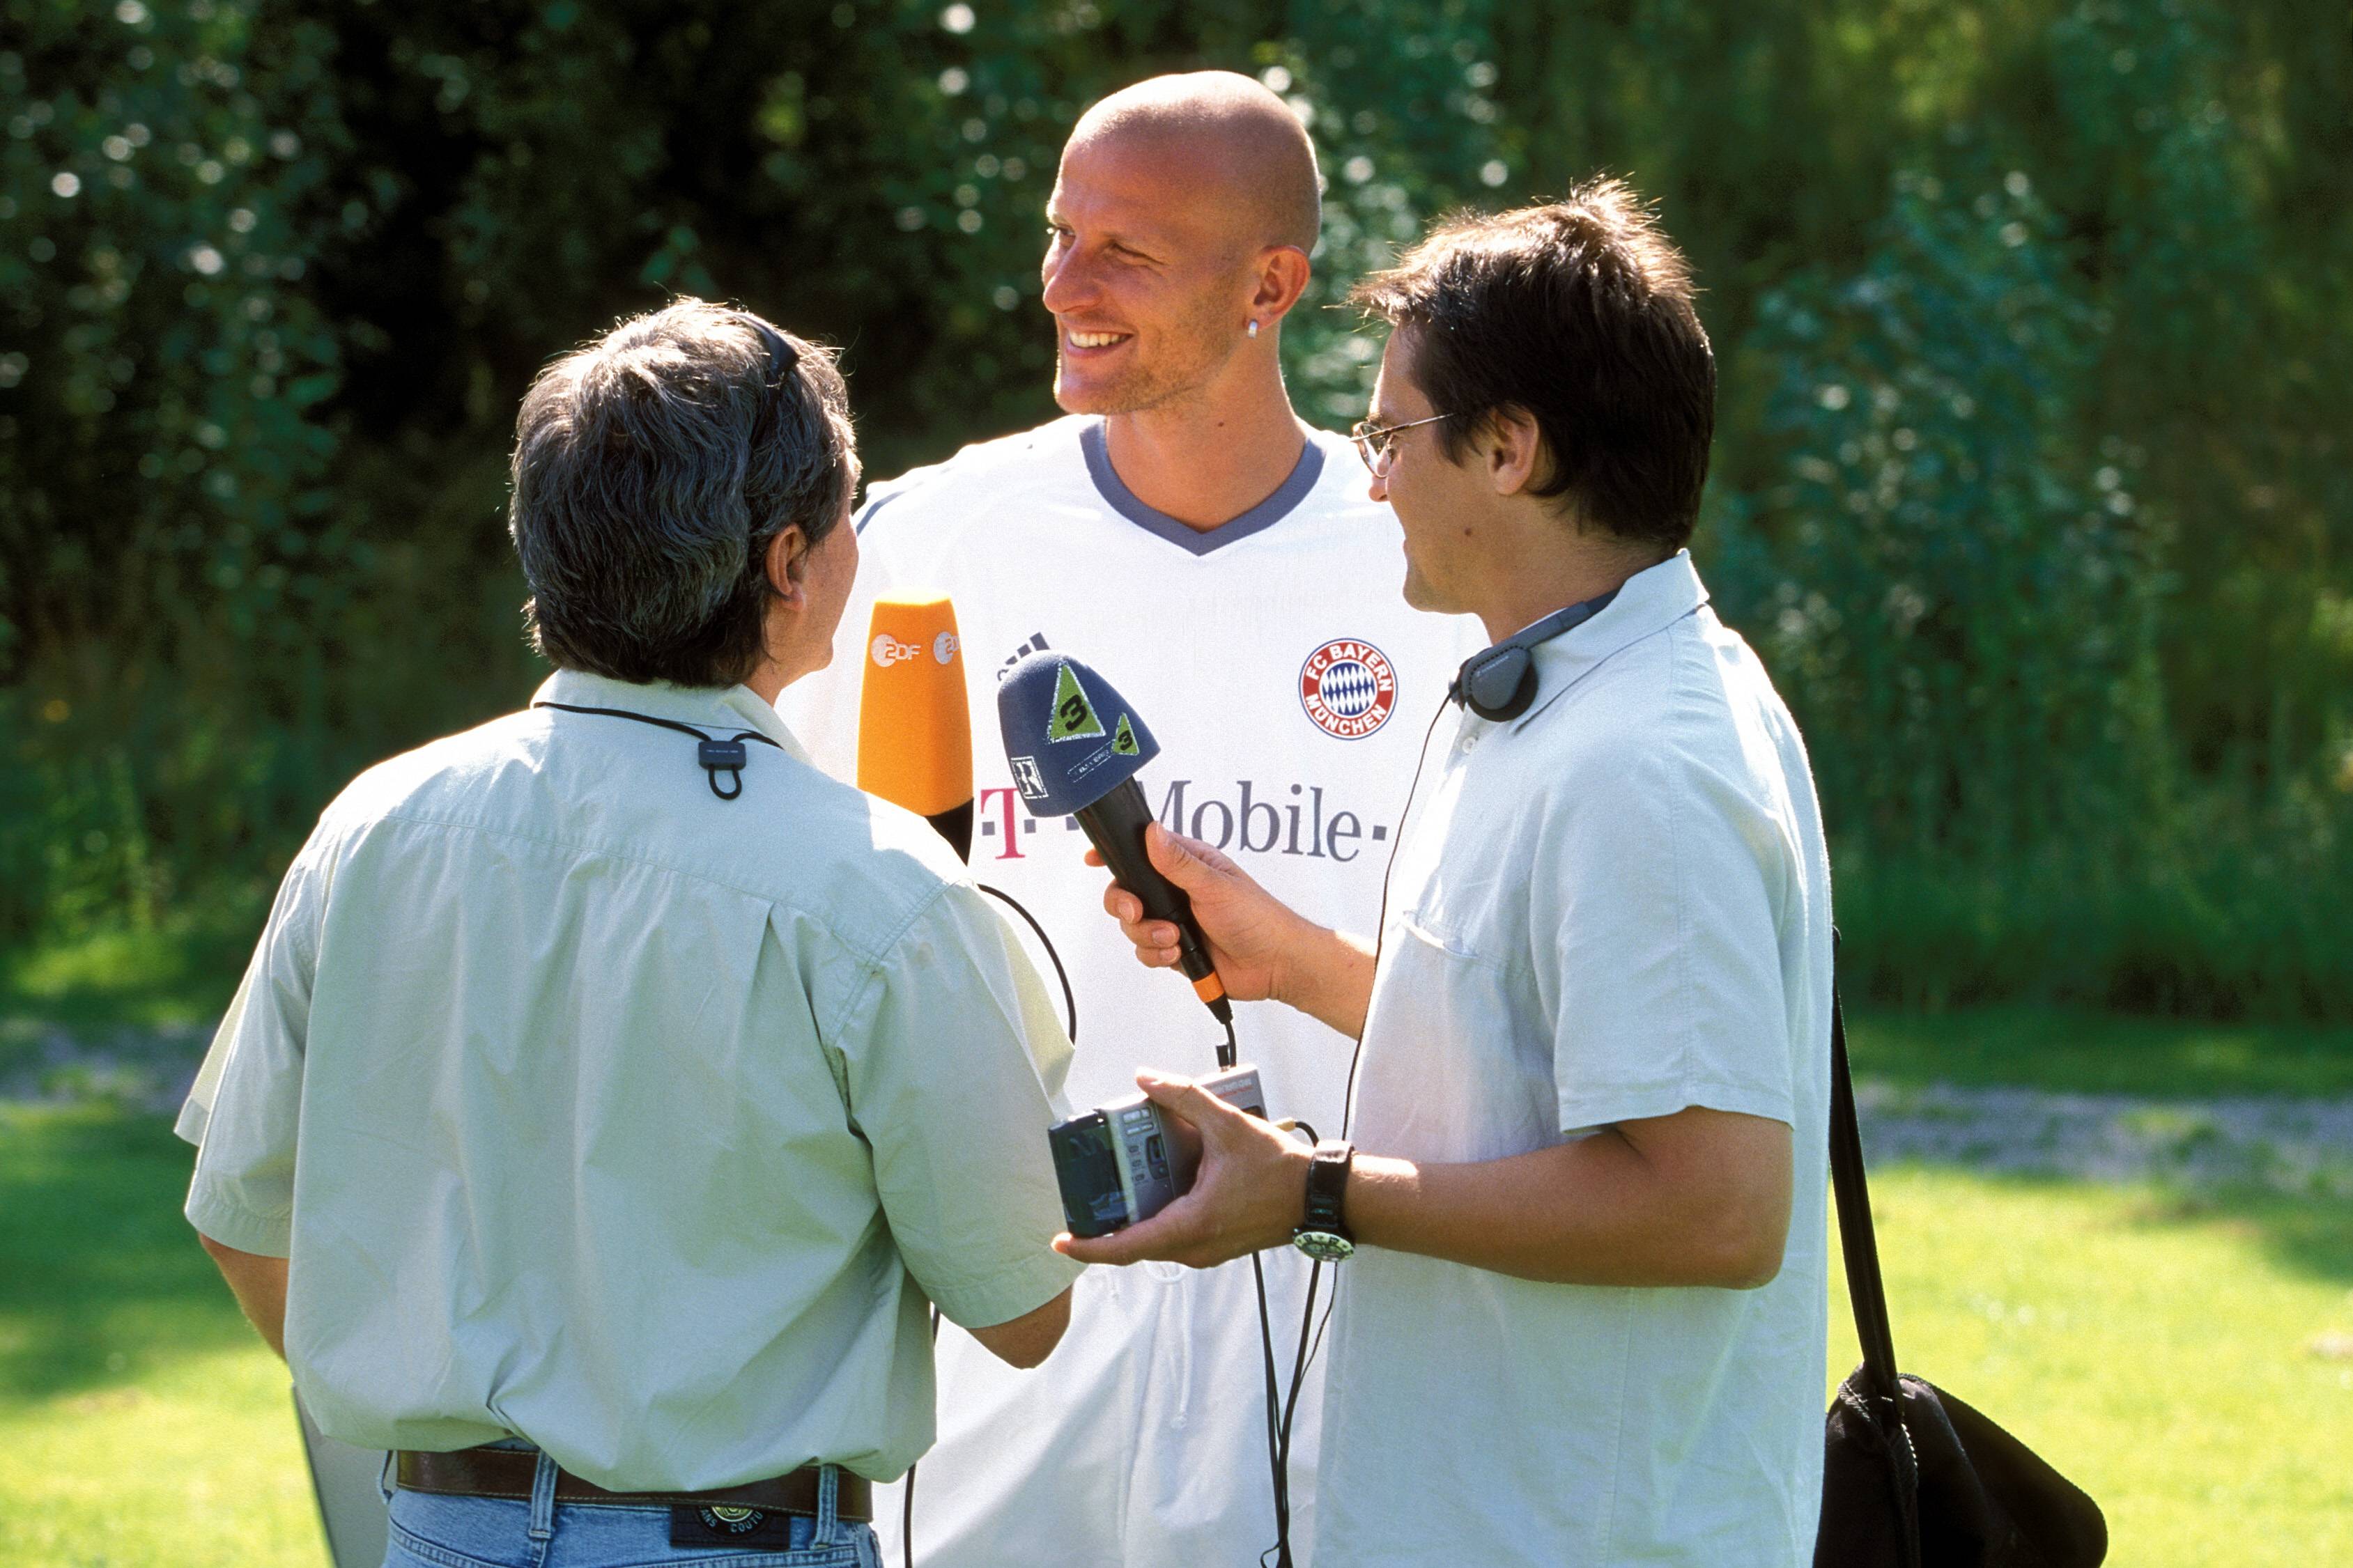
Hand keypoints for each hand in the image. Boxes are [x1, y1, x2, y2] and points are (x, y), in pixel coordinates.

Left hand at [1053, 1070, 1313, 1268]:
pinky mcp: (1215, 1244)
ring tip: (1119, 1183)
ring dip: (1133, 1218)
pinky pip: (1174, 1237)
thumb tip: (1144, 1078)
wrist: (1317, 1197)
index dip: (1088, 1247)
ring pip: (1154, 1241)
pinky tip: (1159, 1183)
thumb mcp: (1228, 1124)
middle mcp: (1194, 1247)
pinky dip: (1158, 1216)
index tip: (1061, 1241)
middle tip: (1085, 1197)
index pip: (1126, 1247)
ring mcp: (1205, 1250)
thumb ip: (1184, 1097)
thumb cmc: (1279, 1170)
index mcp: (1190, 1226)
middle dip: (1105, 1224)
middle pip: (1134, 1245)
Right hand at [1087, 822, 1302, 1003]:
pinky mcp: (1173, 949)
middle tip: (1138, 912)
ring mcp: (1172, 920)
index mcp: (1186, 864)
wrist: (1273, 964)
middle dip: (1125, 905)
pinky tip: (1179, 955)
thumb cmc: (1257, 917)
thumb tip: (1152, 832)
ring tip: (1176, 940)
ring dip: (1148, 935)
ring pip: (1132, 925)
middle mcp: (1174, 890)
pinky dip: (1157, 955)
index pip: (1142, 851)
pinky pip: (1145, 951)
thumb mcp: (1215, 885)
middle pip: (1125, 892)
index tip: (1094, 859)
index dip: (1116, 854)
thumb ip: (1179, 862)